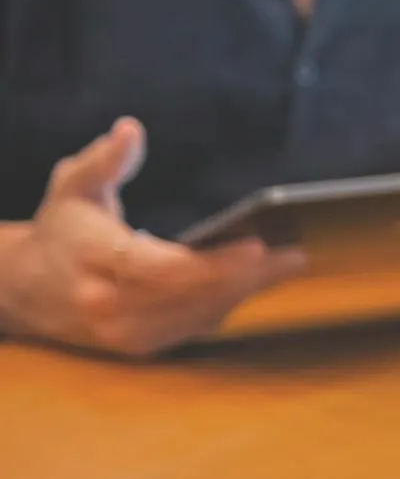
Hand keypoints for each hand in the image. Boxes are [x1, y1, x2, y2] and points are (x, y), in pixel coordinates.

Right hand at [0, 119, 305, 356]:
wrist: (23, 291)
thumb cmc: (61, 231)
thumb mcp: (73, 187)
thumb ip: (103, 161)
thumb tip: (130, 130)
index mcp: (92, 262)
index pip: (162, 269)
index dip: (213, 262)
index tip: (257, 245)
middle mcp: (109, 306)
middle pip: (192, 296)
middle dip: (248, 277)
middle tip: (293, 254)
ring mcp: (126, 334)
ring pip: (201, 316)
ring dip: (247, 292)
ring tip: (287, 264)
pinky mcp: (142, 348)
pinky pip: (196, 328)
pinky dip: (228, 304)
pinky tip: (258, 282)